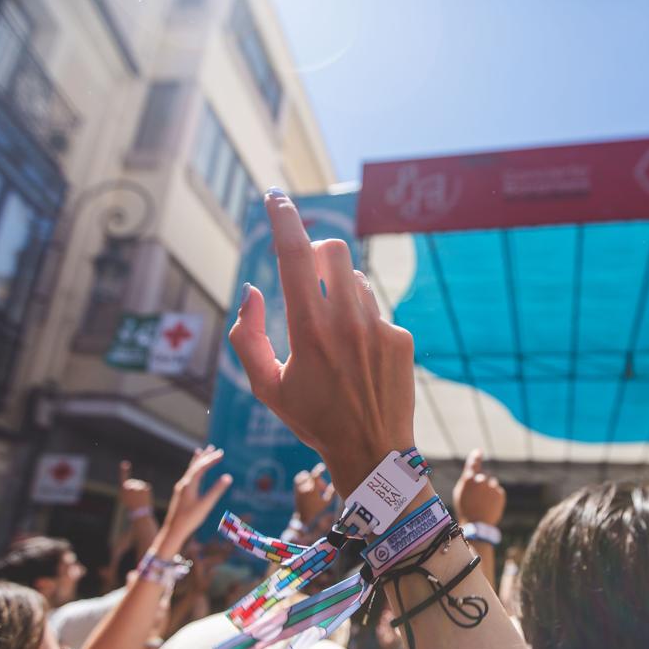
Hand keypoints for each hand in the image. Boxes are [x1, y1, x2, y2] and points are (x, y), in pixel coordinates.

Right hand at [118, 460, 153, 511]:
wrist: (139, 513)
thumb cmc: (131, 507)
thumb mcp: (127, 498)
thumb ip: (130, 490)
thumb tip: (135, 486)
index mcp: (124, 488)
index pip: (123, 476)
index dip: (124, 470)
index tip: (124, 464)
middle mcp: (131, 485)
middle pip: (134, 484)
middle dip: (135, 489)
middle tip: (134, 499)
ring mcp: (139, 486)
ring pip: (140, 486)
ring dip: (141, 492)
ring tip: (140, 500)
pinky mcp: (146, 487)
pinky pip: (146, 488)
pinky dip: (146, 493)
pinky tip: (145, 498)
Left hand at [159, 447, 230, 549]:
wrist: (173, 530)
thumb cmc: (190, 519)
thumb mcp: (206, 505)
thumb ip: (216, 491)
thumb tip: (228, 477)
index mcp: (188, 484)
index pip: (201, 467)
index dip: (211, 459)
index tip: (222, 453)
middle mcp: (183, 484)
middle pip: (195, 466)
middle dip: (205, 457)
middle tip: (214, 448)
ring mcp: (181, 488)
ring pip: (190, 470)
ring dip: (197, 461)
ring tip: (201, 451)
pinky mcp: (181, 494)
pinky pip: (188, 477)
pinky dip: (193, 470)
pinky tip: (195, 473)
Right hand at [229, 190, 415, 494]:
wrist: (372, 452)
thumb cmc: (312, 420)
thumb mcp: (265, 386)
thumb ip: (247, 336)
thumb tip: (251, 291)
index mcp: (308, 331)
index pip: (293, 256)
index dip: (283, 220)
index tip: (276, 197)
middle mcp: (347, 322)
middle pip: (333, 250)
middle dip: (316, 252)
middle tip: (306, 275)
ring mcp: (379, 328)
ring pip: (355, 281)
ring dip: (338, 293)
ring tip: (333, 337)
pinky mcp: (401, 338)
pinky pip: (376, 311)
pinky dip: (362, 323)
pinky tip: (359, 360)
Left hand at [294, 463, 334, 526]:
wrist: (303, 516)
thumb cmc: (316, 510)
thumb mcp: (326, 502)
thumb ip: (331, 493)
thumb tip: (335, 485)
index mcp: (312, 489)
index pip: (315, 475)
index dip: (319, 470)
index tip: (323, 468)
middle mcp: (304, 487)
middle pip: (312, 476)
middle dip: (318, 480)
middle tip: (323, 488)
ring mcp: (299, 487)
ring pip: (304, 475)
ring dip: (310, 477)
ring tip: (315, 485)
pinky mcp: (296, 488)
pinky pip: (299, 478)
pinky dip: (304, 478)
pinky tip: (308, 484)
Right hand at [453, 449, 505, 525]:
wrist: (477, 524)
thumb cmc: (465, 508)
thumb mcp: (460, 492)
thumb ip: (467, 479)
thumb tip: (473, 471)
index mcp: (469, 478)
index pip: (473, 462)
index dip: (476, 456)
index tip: (479, 452)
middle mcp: (481, 480)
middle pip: (484, 476)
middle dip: (482, 483)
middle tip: (478, 496)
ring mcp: (491, 487)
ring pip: (491, 484)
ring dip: (488, 490)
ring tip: (482, 503)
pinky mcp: (500, 494)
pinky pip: (497, 492)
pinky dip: (494, 497)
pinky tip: (489, 505)